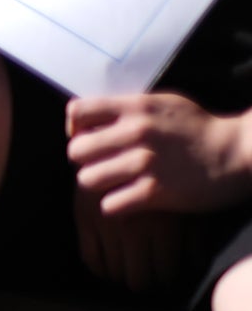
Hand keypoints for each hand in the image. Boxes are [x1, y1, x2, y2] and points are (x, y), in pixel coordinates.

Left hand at [69, 94, 251, 214]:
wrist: (241, 151)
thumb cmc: (201, 128)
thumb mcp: (163, 103)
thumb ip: (127, 108)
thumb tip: (90, 117)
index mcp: (135, 107)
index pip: (77, 111)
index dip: (75, 128)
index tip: (89, 138)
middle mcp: (136, 132)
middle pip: (75, 151)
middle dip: (85, 161)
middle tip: (103, 166)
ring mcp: (146, 163)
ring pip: (87, 180)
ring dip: (98, 186)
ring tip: (115, 185)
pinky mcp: (157, 192)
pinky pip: (110, 205)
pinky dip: (115, 207)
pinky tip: (129, 202)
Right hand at [72, 183, 187, 295]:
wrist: (125, 140)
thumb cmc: (164, 174)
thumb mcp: (186, 203)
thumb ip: (192, 236)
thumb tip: (193, 265)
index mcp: (163, 226)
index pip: (165, 272)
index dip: (167, 278)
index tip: (166, 275)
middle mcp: (133, 228)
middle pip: (139, 278)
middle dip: (146, 282)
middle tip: (148, 276)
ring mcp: (106, 224)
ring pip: (114, 272)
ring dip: (123, 276)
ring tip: (129, 270)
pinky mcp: (84, 217)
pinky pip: (89, 256)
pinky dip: (99, 268)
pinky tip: (108, 265)